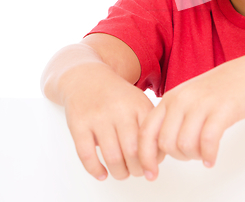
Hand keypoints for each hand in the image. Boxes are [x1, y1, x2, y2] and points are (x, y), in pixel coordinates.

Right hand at [63, 65, 153, 180]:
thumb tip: (158, 157)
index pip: (151, 139)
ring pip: (112, 156)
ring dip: (119, 172)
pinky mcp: (78, 124)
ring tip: (122, 173)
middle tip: (136, 173)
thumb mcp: (138, 101)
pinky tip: (102, 173)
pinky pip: (87, 155)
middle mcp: (120, 110)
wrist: (86, 78)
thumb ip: (149, 124)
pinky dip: (96, 170)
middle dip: (137, 169)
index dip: (153, 158)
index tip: (153, 167)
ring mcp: (98, 117)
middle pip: (133, 151)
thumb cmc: (116, 96)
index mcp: (138, 104)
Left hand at [138, 52, 244, 180]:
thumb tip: (157, 147)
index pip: (147, 131)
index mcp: (172, 97)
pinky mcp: (223, 109)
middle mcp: (183, 99)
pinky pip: (208, 141)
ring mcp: (202, 103)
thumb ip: (172, 117)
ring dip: (194, 156)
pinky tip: (212, 158)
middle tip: (192, 154)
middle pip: (166, 143)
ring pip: (185, 145)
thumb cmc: (222, 88)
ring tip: (204, 153)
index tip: (150, 172)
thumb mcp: (189, 97)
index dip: (145, 156)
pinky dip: (208, 155)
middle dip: (177, 157)